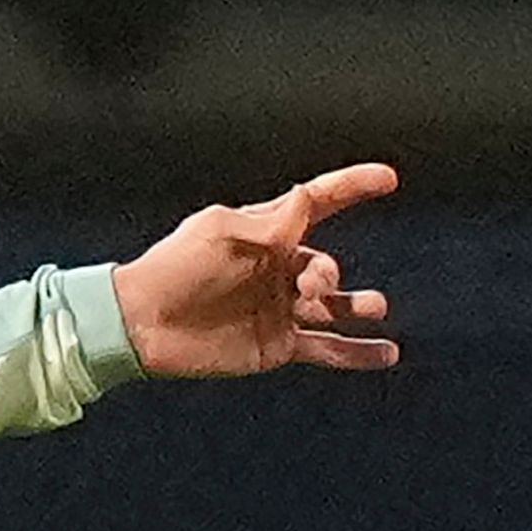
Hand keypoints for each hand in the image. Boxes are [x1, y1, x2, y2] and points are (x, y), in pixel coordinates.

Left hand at [112, 163, 401, 377]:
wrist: (143, 324)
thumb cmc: (175, 268)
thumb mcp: (222, 233)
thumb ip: (273, 221)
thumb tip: (307, 193)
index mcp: (263, 234)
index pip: (317, 204)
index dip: (351, 188)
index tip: (388, 178)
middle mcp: (276, 270)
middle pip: (324, 264)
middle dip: (326, 273)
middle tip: (309, 286)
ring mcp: (279, 309)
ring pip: (334, 306)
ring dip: (356, 305)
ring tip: (370, 307)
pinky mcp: (277, 344)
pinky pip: (328, 349)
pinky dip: (358, 352)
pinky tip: (388, 352)